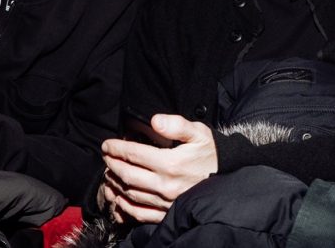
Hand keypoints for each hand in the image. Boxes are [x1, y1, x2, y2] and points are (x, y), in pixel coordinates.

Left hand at [101, 114, 217, 223]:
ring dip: (115, 182)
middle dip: (111, 164)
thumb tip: (154, 121)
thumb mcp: (198, 132)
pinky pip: (140, 213)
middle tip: (105, 156)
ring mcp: (165, 201)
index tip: (106, 144)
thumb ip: (176, 124)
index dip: (116, 148)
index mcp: (170, 163)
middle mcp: (165, 184)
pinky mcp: (167, 213)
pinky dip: (125, 206)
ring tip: (108, 173)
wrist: (229, 176)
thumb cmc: (211, 152)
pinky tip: (119, 197)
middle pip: (127, 174)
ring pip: (130, 193)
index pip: (133, 154)